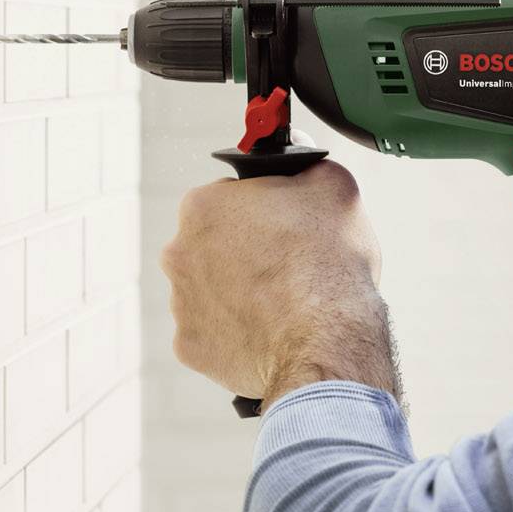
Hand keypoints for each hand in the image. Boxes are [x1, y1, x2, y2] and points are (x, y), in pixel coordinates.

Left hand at [159, 161, 401, 404]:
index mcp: (202, 205)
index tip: (284, 226)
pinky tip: (270, 333)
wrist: (325, 338)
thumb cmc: (327, 262)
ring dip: (239, 294)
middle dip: (244, 253)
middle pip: (214, 246)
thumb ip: (309, 165)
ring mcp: (181, 305)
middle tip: (286, 266)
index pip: (229, 197)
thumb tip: (304, 163)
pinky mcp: (190, 348)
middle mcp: (178, 253)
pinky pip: (214, 335)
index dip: (262, 210)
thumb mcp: (333, 187)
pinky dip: (237, 334)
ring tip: (282, 305)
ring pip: (212, 292)